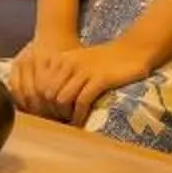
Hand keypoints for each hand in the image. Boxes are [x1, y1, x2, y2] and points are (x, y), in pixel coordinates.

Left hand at [11, 41, 154, 122]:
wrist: (132, 51)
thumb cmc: (104, 61)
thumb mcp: (77, 64)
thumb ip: (62, 77)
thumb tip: (45, 100)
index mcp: (60, 59)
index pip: (39, 86)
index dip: (42, 103)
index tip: (50, 114)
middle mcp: (68, 63)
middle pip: (48, 95)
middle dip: (52, 111)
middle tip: (61, 120)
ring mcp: (84, 70)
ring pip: (62, 100)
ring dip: (65, 115)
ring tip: (71, 121)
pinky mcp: (100, 79)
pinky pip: (82, 102)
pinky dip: (79, 115)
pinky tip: (81, 121)